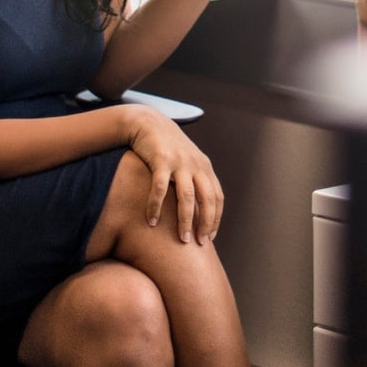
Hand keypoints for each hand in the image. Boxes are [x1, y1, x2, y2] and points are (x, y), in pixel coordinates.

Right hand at [124, 107, 222, 244]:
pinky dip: (156, 207)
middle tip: (198, 243)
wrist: (149, 123)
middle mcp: (196, 165)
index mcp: (205, 167)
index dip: (215, 219)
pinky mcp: (161, 160)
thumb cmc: (168, 148)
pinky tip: (151, 222)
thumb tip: (197, 210)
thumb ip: (195, 180)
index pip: (217, 198)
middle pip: (207, 199)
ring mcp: (179, 163)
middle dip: (205, 224)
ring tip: (182, 239)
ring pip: (187, 197)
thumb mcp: (188, 162)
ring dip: (185, 220)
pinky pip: (160, 188)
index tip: (209, 237)